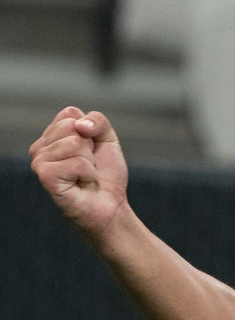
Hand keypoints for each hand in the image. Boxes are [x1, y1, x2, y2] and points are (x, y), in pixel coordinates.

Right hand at [29, 106, 129, 239]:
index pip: (70, 113)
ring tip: (84, 176)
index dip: (92, 131)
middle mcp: (41, 146)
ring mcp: (40, 161)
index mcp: (52, 135)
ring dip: (90, 163)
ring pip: (75, 144)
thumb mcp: (108, 140)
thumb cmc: (105, 175)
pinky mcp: (45, 176)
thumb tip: (80, 125)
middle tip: (88, 166)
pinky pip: (77, 163)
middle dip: (91, 147)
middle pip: (72, 126)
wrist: (110, 206)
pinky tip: (81, 184)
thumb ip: (98, 121)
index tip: (92, 150)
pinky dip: (88, 174)